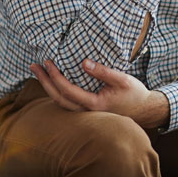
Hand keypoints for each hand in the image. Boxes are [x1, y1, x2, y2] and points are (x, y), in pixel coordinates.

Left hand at [30, 59, 168, 128]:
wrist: (143, 111)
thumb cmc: (134, 94)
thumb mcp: (123, 79)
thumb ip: (104, 72)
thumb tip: (84, 63)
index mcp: (94, 104)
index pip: (68, 90)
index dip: (56, 77)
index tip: (49, 63)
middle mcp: (86, 112)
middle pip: (58, 98)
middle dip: (44, 81)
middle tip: (34, 66)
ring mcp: (85, 113)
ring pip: (59, 102)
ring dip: (47, 87)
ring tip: (39, 72)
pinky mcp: (87, 111)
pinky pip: (66, 103)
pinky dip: (56, 91)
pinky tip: (53, 82)